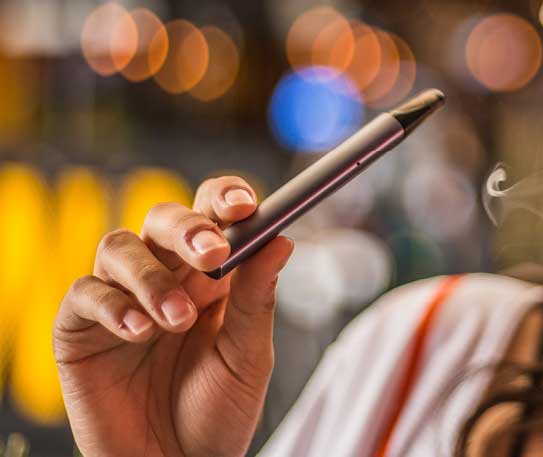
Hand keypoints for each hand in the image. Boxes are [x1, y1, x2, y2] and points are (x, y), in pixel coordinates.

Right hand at [54, 176, 292, 456]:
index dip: (224, 198)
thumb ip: (256, 298)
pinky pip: (86, 293)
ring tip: (177, 319)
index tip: (246, 204)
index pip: (212, 215)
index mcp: (211, 277)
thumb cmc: (217, 413)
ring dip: (151, 276)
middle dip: (188, 229)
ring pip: (120, 247)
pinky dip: (113, 305)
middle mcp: (165, 277)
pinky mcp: (82, 328)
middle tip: (214, 253)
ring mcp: (121, 298)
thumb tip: (281, 238)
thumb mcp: (246, 356)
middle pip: (164, 219)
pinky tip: (138, 331)